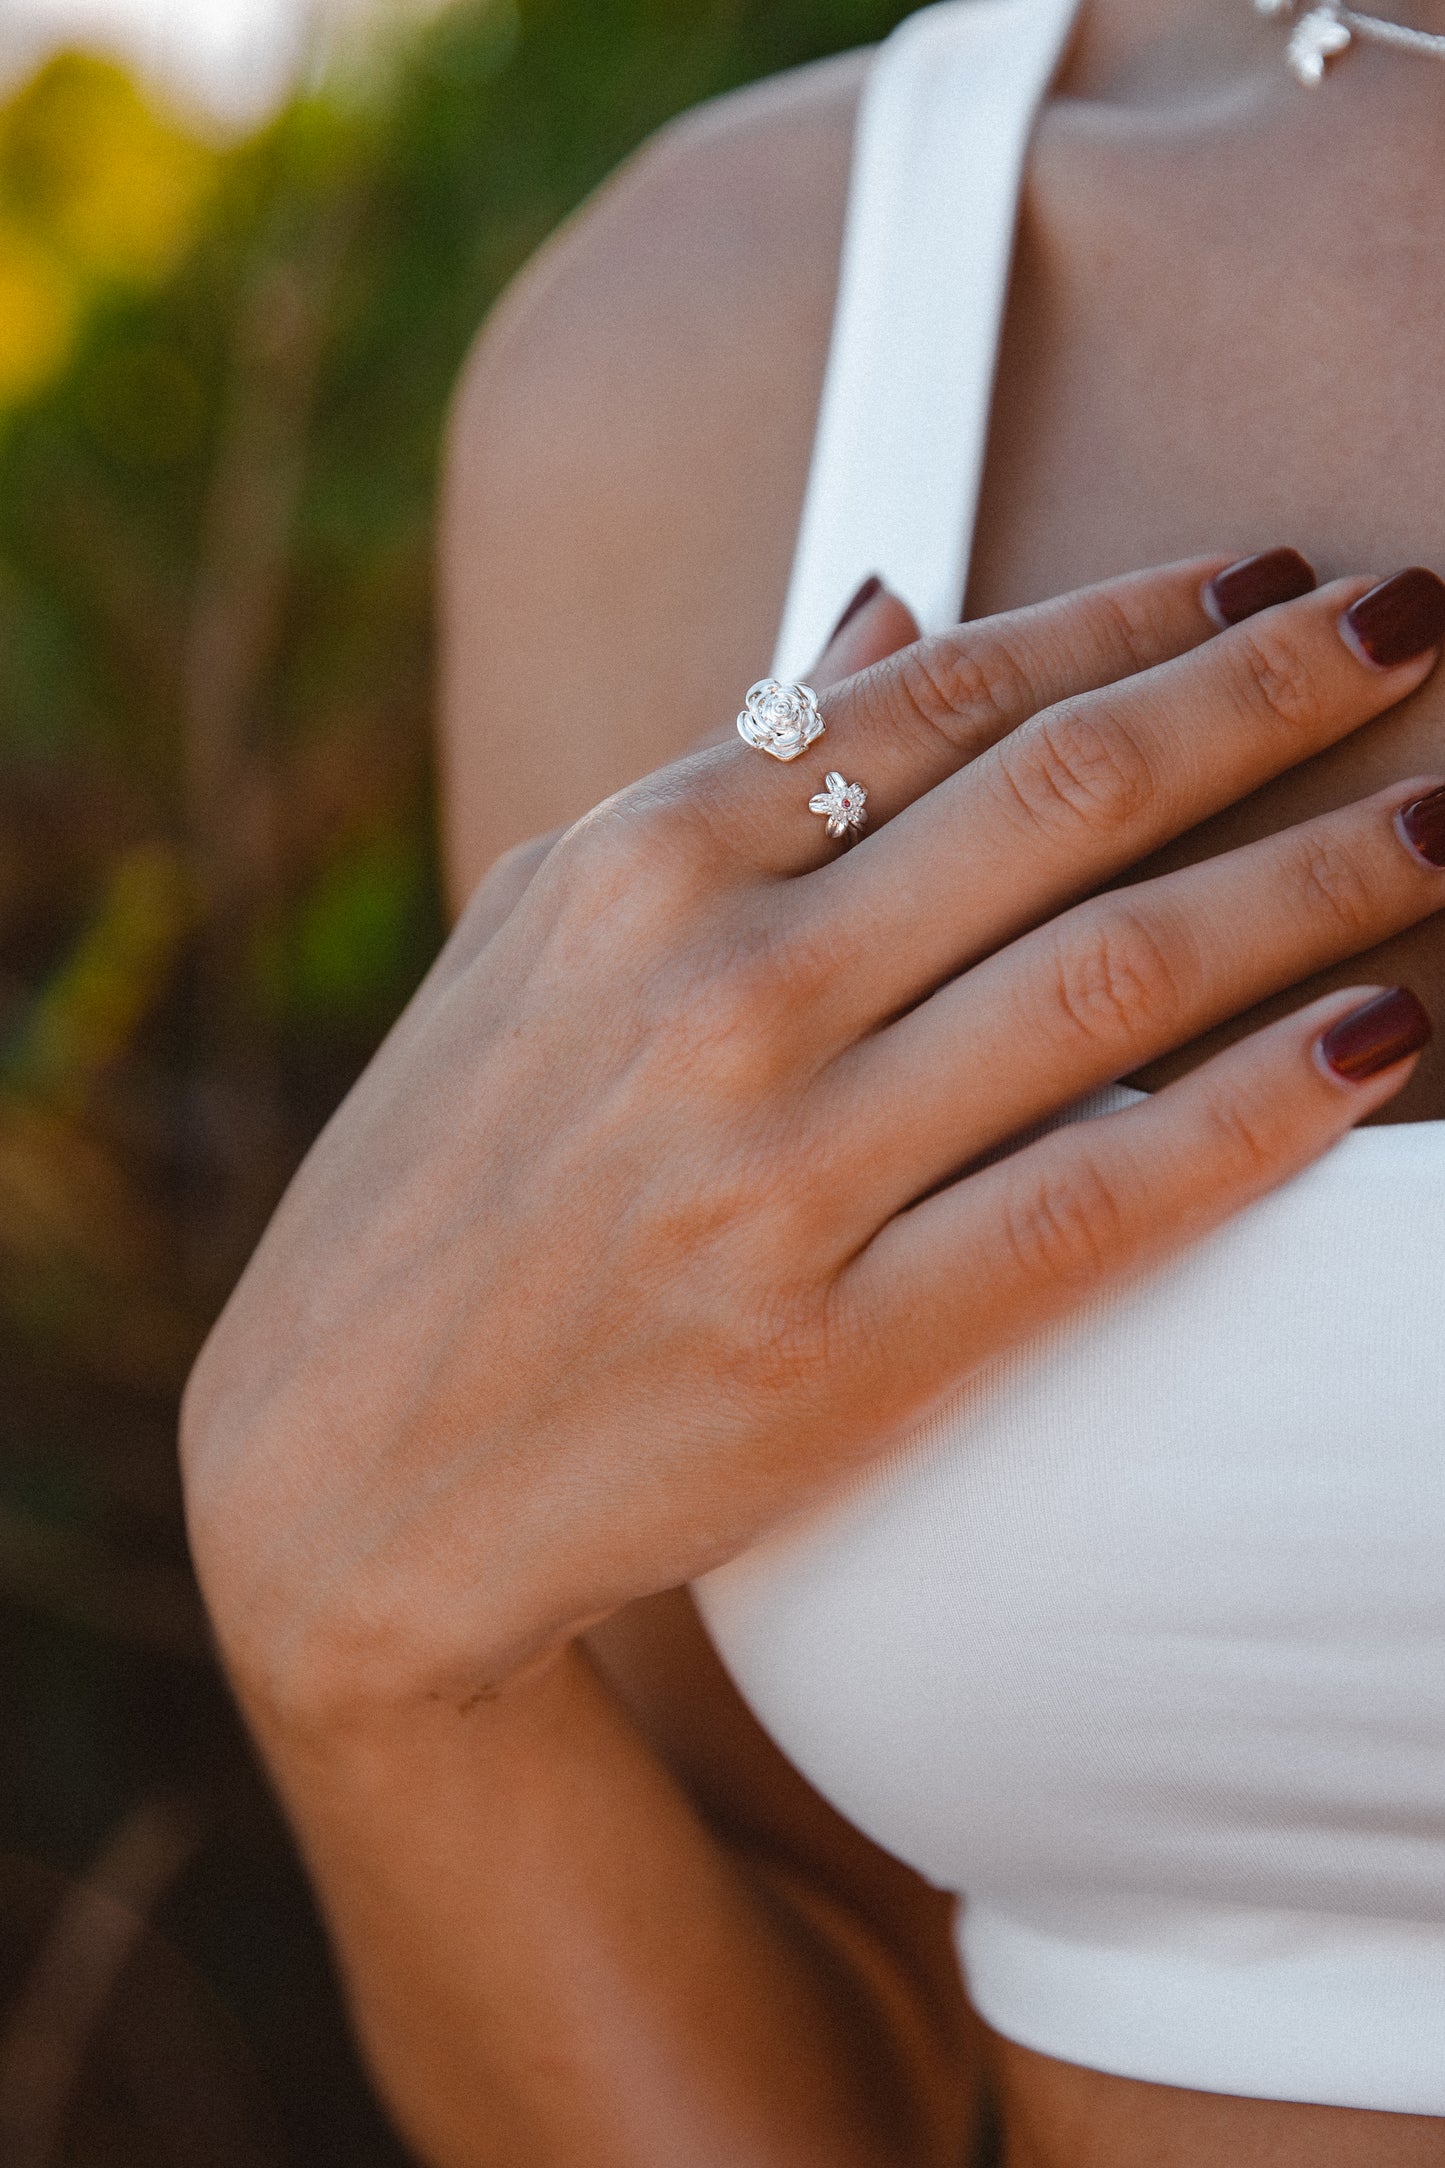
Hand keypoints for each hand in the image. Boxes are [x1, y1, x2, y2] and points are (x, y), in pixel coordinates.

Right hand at [181, 555, 1444, 1729]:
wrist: (346, 1469)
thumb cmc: (448, 1183)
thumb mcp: (538, 938)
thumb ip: (723, 771)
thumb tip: (891, 600)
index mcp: (641, 864)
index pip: (945, 690)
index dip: (1138, 614)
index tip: (1273, 579)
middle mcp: (720, 991)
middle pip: (1066, 796)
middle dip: (1272, 692)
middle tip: (1419, 626)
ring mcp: (782, 1171)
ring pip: (1121, 973)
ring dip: (1322, 877)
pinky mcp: (840, 1348)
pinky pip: (1105, 1192)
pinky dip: (1266, 1108)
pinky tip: (1380, 1037)